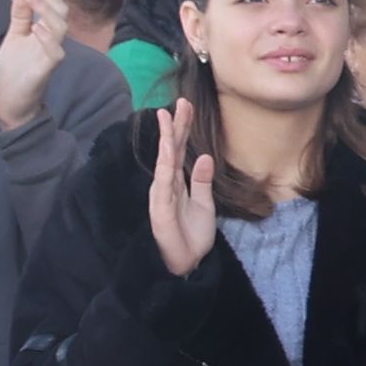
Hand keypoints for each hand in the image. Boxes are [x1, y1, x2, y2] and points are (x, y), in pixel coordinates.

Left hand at [0, 0, 73, 129]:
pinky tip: (35, 26)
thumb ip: (20, 16)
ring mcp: (51, 54)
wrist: (10, 101)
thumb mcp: (14, 36)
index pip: (51, 3)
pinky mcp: (47, 69)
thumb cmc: (14, 71)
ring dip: (45, 9)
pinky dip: (47, 36)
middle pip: (60, 10)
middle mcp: (53, 40)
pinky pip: (55, 51)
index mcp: (45, 31)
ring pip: (61, 26)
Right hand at [143, 120, 222, 281]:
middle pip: (170, 149)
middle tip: (180, 102)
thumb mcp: (205, 203)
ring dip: (166, 138)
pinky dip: (165, 164)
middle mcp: (167, 184)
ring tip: (167, 116)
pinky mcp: (160, 208)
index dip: (182, 128)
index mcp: (178, 182)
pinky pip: (163, 182)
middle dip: (174, 125)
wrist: (189, 262)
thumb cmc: (194, 234)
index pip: (179, 150)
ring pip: (164, 161)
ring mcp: (162, 194)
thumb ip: (203, 181)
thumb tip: (205, 155)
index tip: (185, 106)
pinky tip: (166, 148)